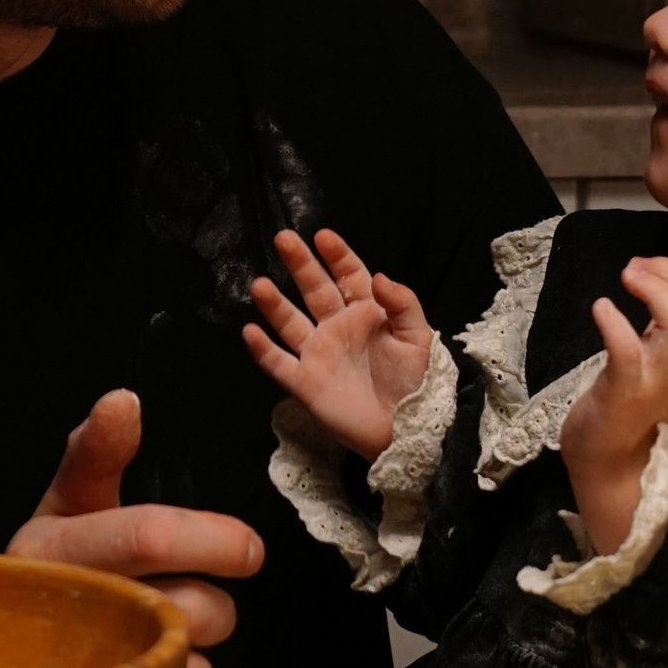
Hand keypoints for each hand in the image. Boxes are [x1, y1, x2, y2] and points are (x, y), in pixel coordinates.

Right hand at [7, 390, 264, 667]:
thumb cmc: (50, 574)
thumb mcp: (65, 505)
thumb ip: (96, 453)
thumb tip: (124, 399)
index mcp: (47, 552)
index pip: (147, 535)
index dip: (212, 538)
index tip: (249, 550)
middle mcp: (56, 618)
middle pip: (188, 610)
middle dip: (216, 603)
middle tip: (203, 596)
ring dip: (195, 658)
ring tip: (160, 641)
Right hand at [242, 228, 434, 460]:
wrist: (406, 430)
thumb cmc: (416, 381)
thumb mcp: (418, 337)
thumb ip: (402, 303)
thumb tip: (378, 275)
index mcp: (367, 313)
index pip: (349, 276)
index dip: (337, 255)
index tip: (322, 236)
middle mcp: (338, 328)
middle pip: (314, 290)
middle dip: (300, 264)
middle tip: (283, 238)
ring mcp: (318, 354)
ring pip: (290, 322)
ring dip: (275, 304)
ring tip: (259, 284)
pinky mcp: (304, 383)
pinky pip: (278, 363)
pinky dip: (262, 349)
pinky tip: (250, 331)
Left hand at [561, 246, 667, 555]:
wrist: (608, 467)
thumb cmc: (624, 411)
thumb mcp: (655, 366)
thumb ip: (663, 334)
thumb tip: (657, 288)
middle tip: (635, 266)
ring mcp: (655, 380)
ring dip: (654, 289)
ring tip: (626, 277)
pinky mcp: (624, 392)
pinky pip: (628, 350)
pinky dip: (615, 322)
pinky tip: (601, 307)